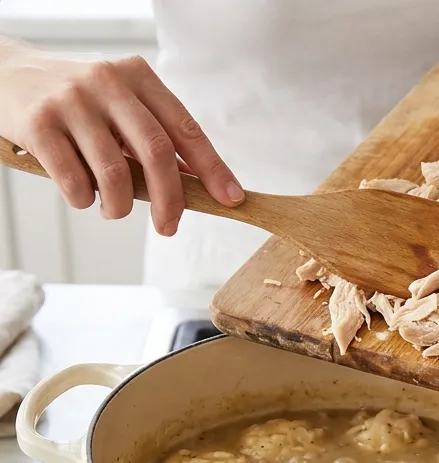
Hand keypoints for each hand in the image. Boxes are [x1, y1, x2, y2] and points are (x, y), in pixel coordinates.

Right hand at [0, 47, 240, 236]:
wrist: (6, 74)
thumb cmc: (77, 101)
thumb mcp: (120, 104)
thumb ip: (154, 136)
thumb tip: (197, 183)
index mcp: (138, 78)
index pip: (185, 129)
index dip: (212, 168)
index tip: (230, 198)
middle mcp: (108, 83)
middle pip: (156, 153)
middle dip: (170, 199)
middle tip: (169, 226)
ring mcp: (72, 101)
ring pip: (114, 173)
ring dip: (120, 206)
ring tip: (113, 211)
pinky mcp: (39, 123)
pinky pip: (74, 180)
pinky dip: (84, 200)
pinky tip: (82, 197)